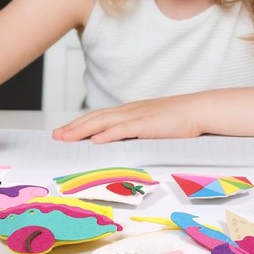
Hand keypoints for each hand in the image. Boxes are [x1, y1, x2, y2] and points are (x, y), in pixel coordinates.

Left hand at [52, 94, 202, 143]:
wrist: (197, 110)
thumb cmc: (178, 120)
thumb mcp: (152, 126)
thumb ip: (136, 132)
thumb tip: (119, 143)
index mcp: (130, 112)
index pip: (99, 117)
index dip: (80, 124)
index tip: (64, 131)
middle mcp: (129, 111)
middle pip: (95, 118)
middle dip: (73, 127)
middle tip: (55, 136)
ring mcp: (137, 116)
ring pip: (103, 122)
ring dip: (82, 130)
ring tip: (66, 138)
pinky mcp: (147, 124)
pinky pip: (124, 130)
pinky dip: (108, 134)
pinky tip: (95, 140)